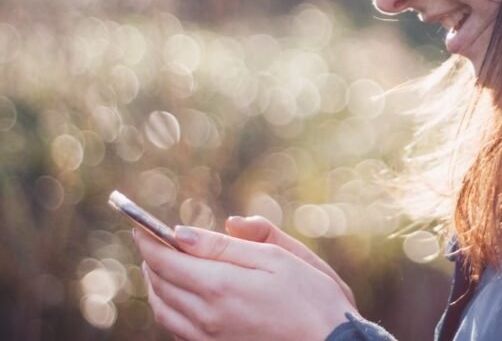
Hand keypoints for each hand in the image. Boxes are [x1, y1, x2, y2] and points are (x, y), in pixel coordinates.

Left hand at [134, 224, 358, 340]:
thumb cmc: (312, 297)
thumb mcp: (277, 258)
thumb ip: (228, 245)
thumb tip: (183, 233)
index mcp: (220, 286)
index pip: (167, 259)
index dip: (149, 239)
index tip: (138, 223)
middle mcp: (206, 315)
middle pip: (159, 283)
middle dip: (151, 258)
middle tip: (150, 239)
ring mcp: (208, 337)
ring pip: (163, 308)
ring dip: (155, 283)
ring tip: (160, 264)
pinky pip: (176, 328)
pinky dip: (168, 306)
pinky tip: (179, 295)